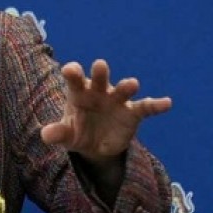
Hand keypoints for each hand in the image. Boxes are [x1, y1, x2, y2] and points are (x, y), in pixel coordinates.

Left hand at [41, 59, 171, 164]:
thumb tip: (45, 135)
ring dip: (127, 86)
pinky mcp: (132, 113)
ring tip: (132, 84)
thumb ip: (57, 133)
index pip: (75, 78)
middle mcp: (98, 91)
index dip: (73, 72)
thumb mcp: (66, 135)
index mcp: (79, 91)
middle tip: (101, 65)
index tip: (71, 70)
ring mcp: (116, 100)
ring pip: (123, 89)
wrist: (95, 147)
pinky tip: (167, 103)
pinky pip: (145, 107)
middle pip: (99, 78)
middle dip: (101, 72)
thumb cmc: (77, 132)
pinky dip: (156, 104)